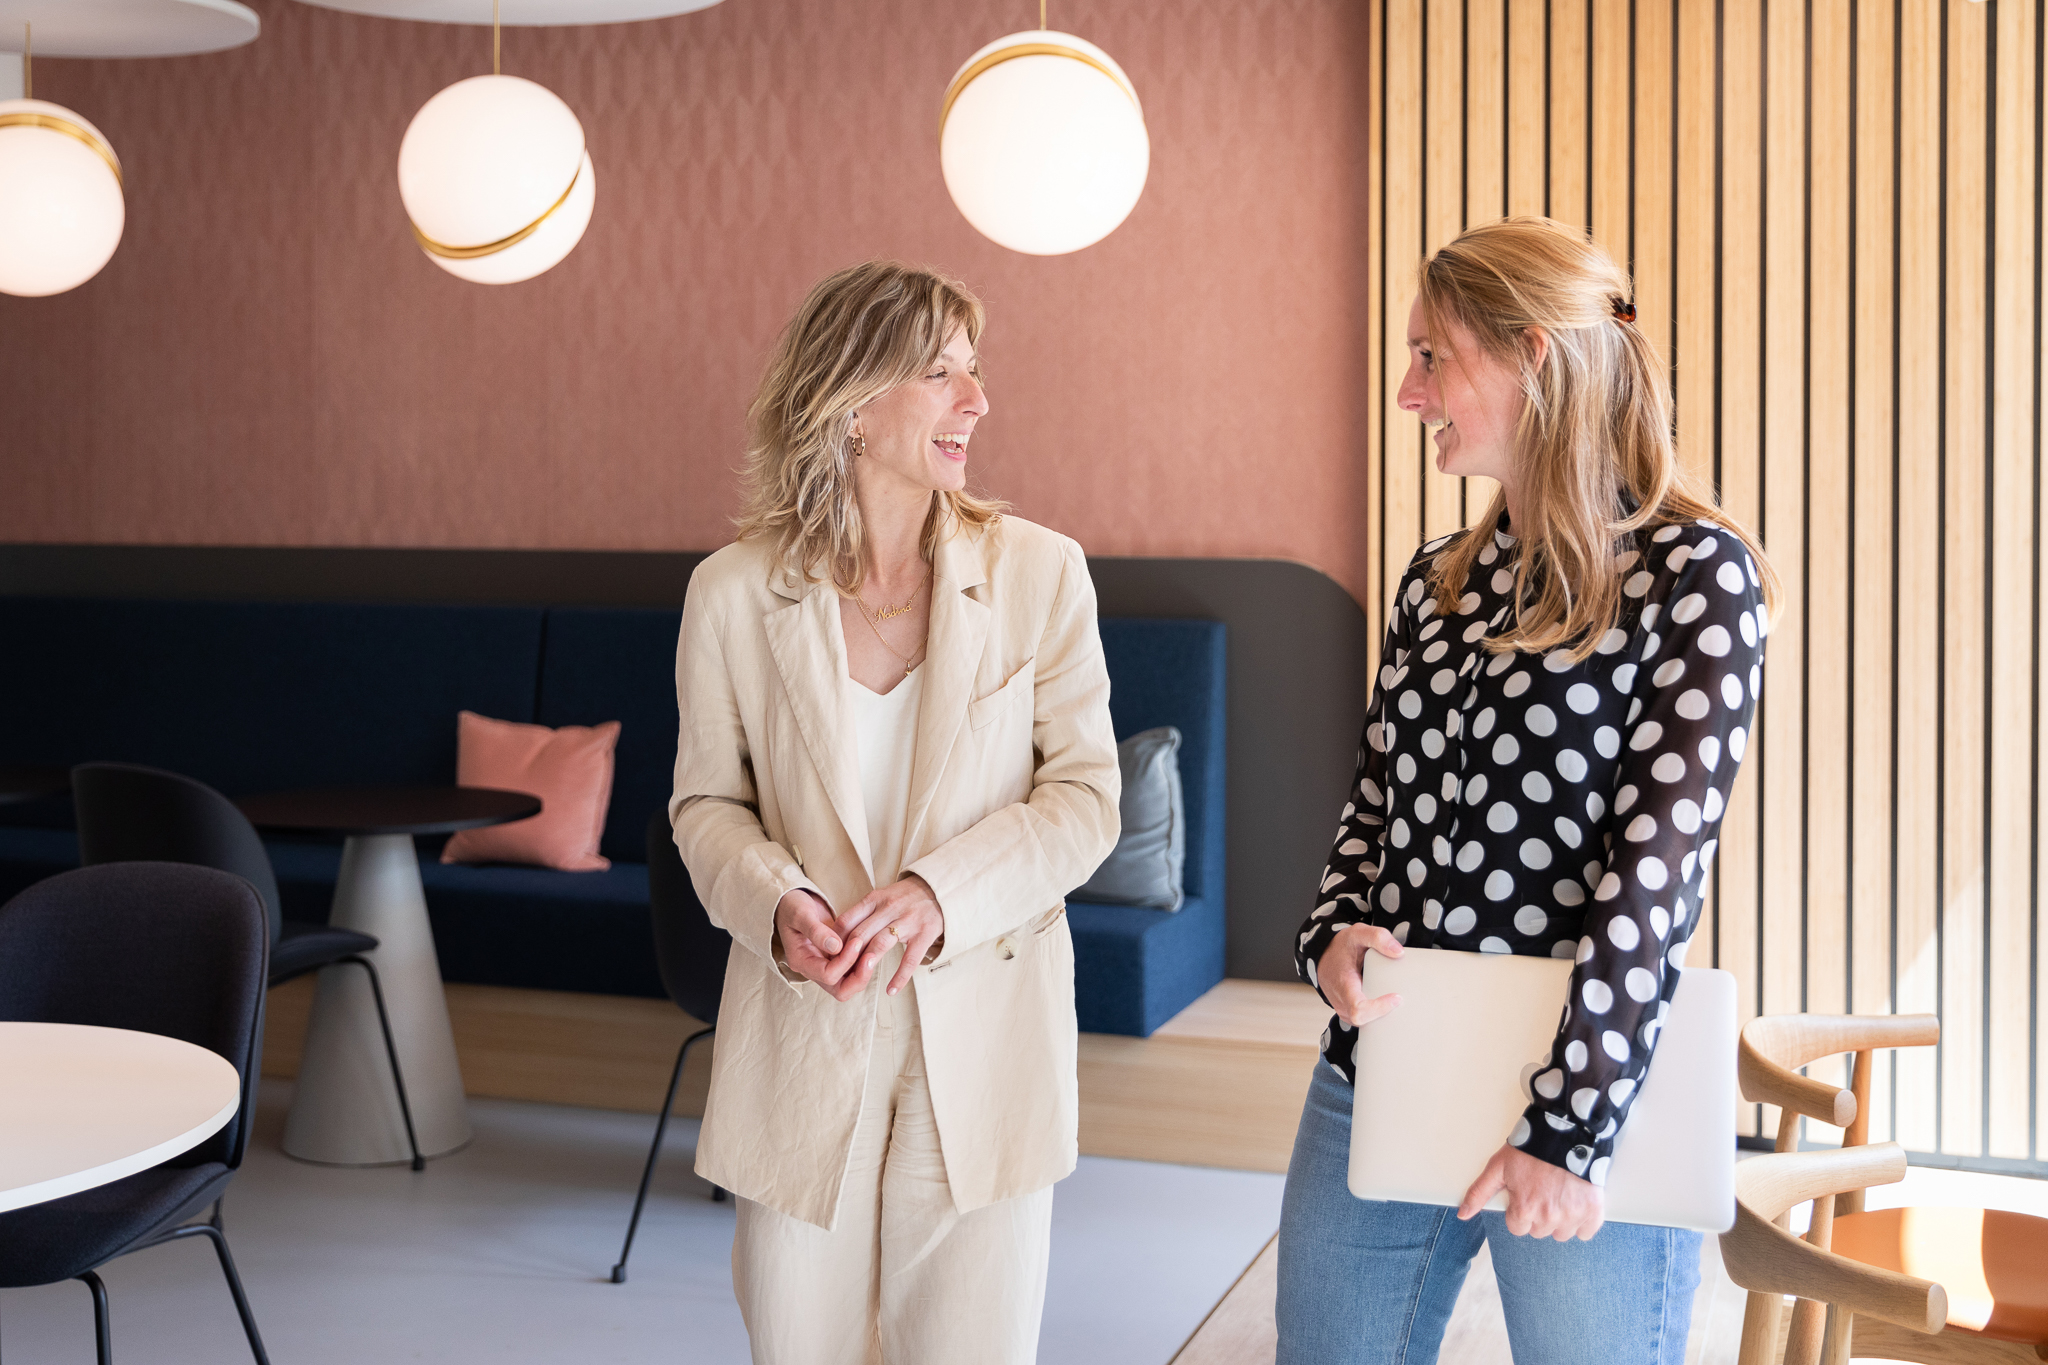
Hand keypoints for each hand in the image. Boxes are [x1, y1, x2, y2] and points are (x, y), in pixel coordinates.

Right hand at [773, 888, 873, 1001]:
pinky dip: (863, 962)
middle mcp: (813, 969)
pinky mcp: (835, 959)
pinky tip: (871, 946)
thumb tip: (835, 947)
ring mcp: (825, 965)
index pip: (828, 975)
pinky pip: (852, 971)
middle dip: (859, 977)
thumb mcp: (800, 914)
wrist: (790, 903)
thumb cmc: (791, 907)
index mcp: (801, 962)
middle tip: (871, 955)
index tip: (857, 941)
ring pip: (849, 984)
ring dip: (863, 971)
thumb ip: (816, 931)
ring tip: (873, 949)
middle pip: (841, 990)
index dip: (845, 961)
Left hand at [829, 875, 944, 996]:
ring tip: (859, 979)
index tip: (830, 957)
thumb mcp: (881, 898)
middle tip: (839, 974)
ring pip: (880, 944)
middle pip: (860, 934)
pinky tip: (891, 990)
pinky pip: (910, 959)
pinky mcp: (925, 933)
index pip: (846, 921)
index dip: (834, 942)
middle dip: (847, 956)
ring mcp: (908, 920)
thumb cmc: (905, 898)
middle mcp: (889, 908)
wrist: (939, 889)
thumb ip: (862, 915)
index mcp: (874, 899)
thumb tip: (837, 938)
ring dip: (866, 963)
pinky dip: (899, 977)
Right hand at [1315, 922, 1404, 1027]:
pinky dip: (1378, 1016)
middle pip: (1366, 1021)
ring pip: (1367, 1024)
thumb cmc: (1341, 947)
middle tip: (1401, 998)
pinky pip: (1365, 1022)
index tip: (1396, 997)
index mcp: (1344, 985)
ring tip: (1395, 1000)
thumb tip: (1399, 952)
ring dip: (1383, 1016)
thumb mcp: (1357, 933)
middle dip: (1387, 1014)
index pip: (1359, 1009)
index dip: (1379, 1008)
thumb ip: (1378, 937)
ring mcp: (1344, 1010)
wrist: (1323, 957)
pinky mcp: (1349, 1013)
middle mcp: (1342, 1002)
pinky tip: (1387, 1004)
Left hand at [1457, 1143, 1605, 1240]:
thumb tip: (1463, 1214)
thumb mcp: (1498, 1166)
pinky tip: (1575, 1203)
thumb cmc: (1531, 1148)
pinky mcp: (1593, 1211)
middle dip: (1538, 1214)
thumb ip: (1479, 1193)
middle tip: (1541, 1191)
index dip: (1518, 1210)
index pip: (1517, 1227)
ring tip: (1558, 1195)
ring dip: (1559, 1220)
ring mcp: (1572, 1216)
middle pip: (1539, 1231)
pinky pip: (1586, 1232)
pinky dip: (1582, 1222)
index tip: (1524, 1195)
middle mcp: (1548, 1218)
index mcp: (1524, 1210)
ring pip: (1561, 1234)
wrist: (1566, 1132)